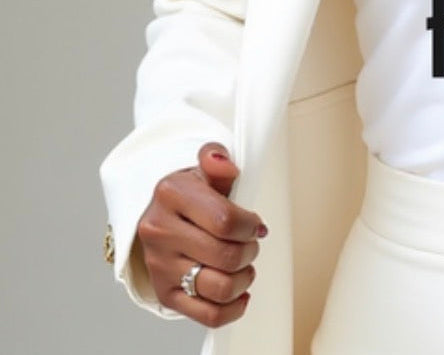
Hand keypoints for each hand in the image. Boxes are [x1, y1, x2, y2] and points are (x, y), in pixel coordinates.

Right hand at [135, 142, 266, 326]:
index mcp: (172, 194)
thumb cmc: (189, 192)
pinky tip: (240, 294)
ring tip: (245, 266)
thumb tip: (225, 164)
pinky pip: (206, 314)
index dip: (250, 226)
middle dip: (249, 250)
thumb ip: (215, 158)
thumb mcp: (202, 168)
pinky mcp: (165, 293)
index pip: (225, 220)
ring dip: (243, 279)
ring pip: (218, 287)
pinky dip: (231, 308)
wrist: (156, 214)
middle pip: (226, 255)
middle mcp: (160, 231)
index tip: (256, 225)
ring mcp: (160, 265)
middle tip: (251, 243)